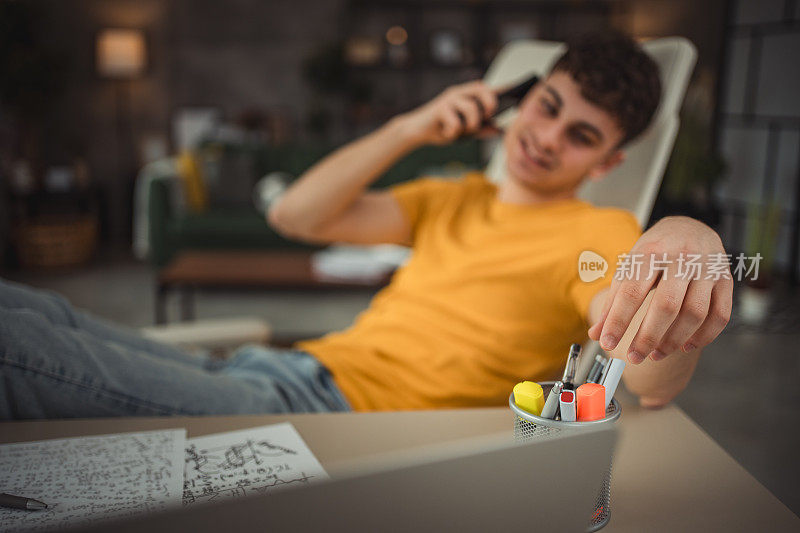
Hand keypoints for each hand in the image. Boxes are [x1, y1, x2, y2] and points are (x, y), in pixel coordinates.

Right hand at [396, 80, 498, 146]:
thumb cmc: (442, 128)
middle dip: (490, 103)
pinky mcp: (439, 108)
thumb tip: (500, 130)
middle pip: (482, 88)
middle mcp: (459, 93)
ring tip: (463, 131)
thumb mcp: (465, 131)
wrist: (417, 132)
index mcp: (467, 96)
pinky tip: (447, 134)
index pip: (488, 89)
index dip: (504, 88)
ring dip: (471, 124)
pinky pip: (455, 122)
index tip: (519, 89)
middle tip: (488, 116)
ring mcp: (449, 99)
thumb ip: (482, 129)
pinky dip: (454, 132)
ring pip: (471, 107)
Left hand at [588, 216, 731, 363]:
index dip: (618, 320)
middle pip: (666, 305)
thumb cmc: (654, 252)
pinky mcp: (725, 280)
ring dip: (674, 340)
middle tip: (634, 357)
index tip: (607, 342)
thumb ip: (613, 301)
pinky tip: (686, 346)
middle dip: (648, 337)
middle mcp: (682, 258)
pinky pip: (720, 315)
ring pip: (695, 313)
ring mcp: (708, 268)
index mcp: (651, 252)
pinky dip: (704, 336)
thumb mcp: (629, 267)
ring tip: (656, 354)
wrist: (688, 227)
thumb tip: (597, 334)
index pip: (632, 291)